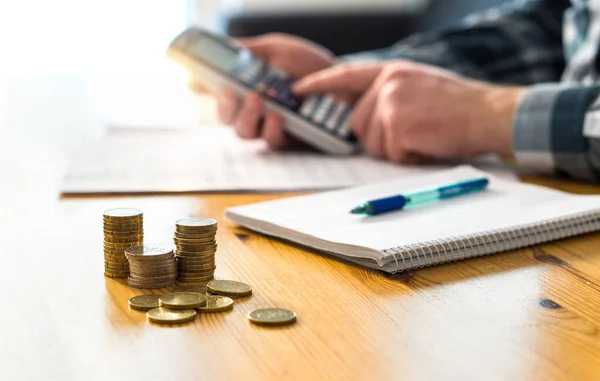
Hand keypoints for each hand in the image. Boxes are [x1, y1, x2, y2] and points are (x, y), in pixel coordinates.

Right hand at [195, 34, 333, 148]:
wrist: (345, 84)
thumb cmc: (311, 67)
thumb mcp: (279, 49)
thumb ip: (251, 50)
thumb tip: (225, 47)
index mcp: (245, 85)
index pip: (213, 90)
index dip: (200, 89)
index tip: (196, 82)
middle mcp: (252, 108)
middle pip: (223, 117)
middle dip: (222, 106)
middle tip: (230, 92)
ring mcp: (268, 125)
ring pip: (242, 132)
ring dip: (245, 117)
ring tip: (258, 99)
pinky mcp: (287, 140)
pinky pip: (270, 142)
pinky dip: (271, 129)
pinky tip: (278, 117)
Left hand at [294, 61, 524, 162]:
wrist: (490, 114)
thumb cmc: (460, 107)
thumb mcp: (419, 86)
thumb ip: (389, 94)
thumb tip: (362, 116)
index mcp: (392, 71)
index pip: (346, 75)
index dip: (319, 83)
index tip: (298, 89)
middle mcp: (387, 82)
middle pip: (357, 123)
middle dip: (379, 137)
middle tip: (413, 132)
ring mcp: (391, 103)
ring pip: (372, 143)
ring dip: (396, 149)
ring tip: (425, 136)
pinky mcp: (398, 125)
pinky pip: (390, 154)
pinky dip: (409, 158)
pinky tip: (429, 145)